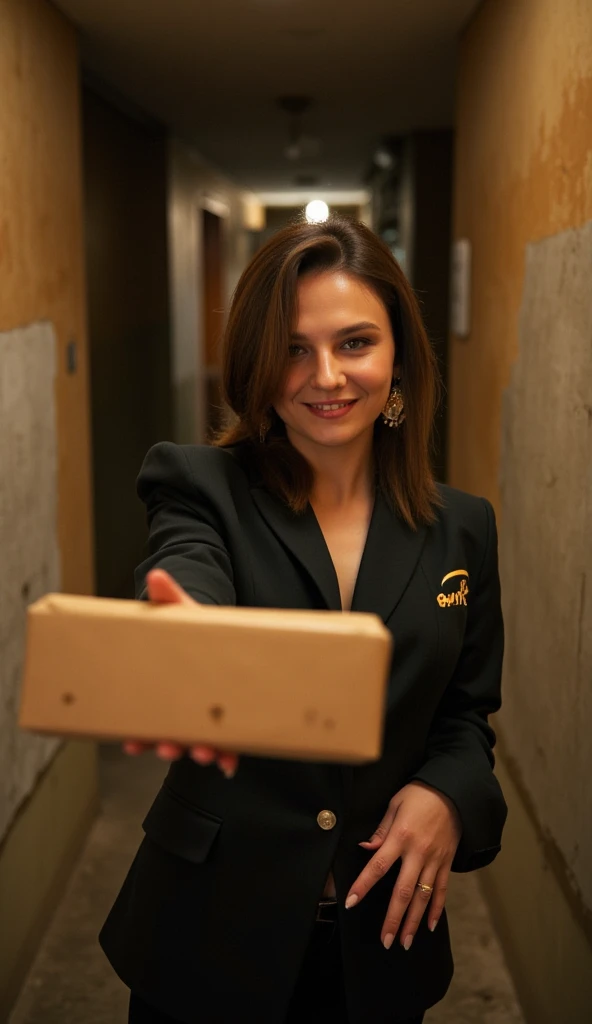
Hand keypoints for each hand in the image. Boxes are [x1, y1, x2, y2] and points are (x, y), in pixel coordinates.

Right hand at [123, 568, 238, 779]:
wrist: (231, 636)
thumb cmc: (201, 629)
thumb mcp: (185, 612)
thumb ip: (169, 598)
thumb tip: (157, 576)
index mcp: (168, 685)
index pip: (149, 715)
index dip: (140, 733)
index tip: (134, 743)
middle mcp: (185, 706)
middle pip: (172, 734)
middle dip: (169, 745)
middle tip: (169, 748)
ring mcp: (209, 715)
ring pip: (199, 742)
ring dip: (200, 752)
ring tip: (205, 754)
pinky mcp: (233, 719)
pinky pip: (230, 744)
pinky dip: (229, 755)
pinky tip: (229, 764)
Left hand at [345, 782, 460, 949]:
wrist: (454, 791)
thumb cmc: (420, 794)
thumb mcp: (396, 804)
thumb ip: (381, 830)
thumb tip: (366, 848)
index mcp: (401, 837)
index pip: (378, 866)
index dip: (363, 885)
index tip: (351, 902)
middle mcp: (418, 853)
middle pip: (403, 891)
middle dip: (393, 918)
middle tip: (386, 940)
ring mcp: (435, 860)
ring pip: (423, 897)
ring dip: (413, 921)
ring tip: (405, 942)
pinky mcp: (447, 862)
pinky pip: (442, 890)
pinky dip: (437, 909)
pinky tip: (430, 926)